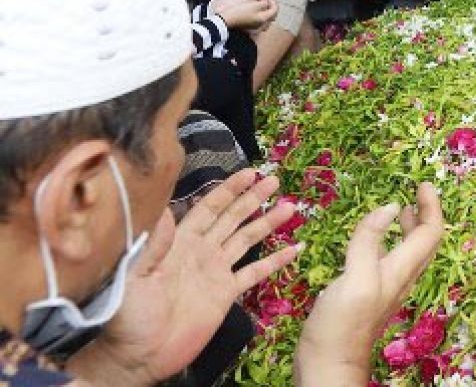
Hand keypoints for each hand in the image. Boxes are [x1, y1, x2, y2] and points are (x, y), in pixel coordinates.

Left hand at [75, 171, 299, 386]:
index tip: (250, 173)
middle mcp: (201, 251)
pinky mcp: (225, 294)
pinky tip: (294, 249)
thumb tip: (164, 208)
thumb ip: (152, 244)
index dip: (229, 190)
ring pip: (246, 239)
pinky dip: (275, 261)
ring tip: (290, 207)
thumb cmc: (129, 315)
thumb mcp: (134, 277)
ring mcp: (215, 272)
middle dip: (252, 198)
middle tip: (274, 180)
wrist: (139, 356)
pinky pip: (254, 273)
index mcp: (180, 242)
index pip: (209, 208)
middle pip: (232, 218)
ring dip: (267, 223)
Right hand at [210, 0, 277, 32]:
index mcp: (264, 19)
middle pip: (271, 13)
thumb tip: (267, 3)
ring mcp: (257, 27)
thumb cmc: (239, 12)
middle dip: (268, 3)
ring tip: (255, 0)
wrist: (226, 19)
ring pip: (265, 16)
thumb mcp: (255, 5)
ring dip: (263, 6)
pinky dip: (258, 11)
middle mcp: (262, 25)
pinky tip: (252, 6)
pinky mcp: (251, 27)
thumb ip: (265, 3)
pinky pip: (259, 19)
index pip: (275, 9)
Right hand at [296, 183, 444, 384]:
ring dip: (408, 228)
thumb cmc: (342, 324)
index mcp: (401, 269)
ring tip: (400, 210)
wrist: (328, 364)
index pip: (430, 232)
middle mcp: (399, 277)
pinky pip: (387, 261)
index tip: (423, 183)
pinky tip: (371, 242)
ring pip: (408, 251)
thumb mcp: (357, 277)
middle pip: (424, 241)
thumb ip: (370, 241)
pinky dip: (387, 242)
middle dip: (424, 214)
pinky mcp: (368, 295)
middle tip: (416, 192)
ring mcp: (385, 287)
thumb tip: (390, 206)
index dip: (431, 206)